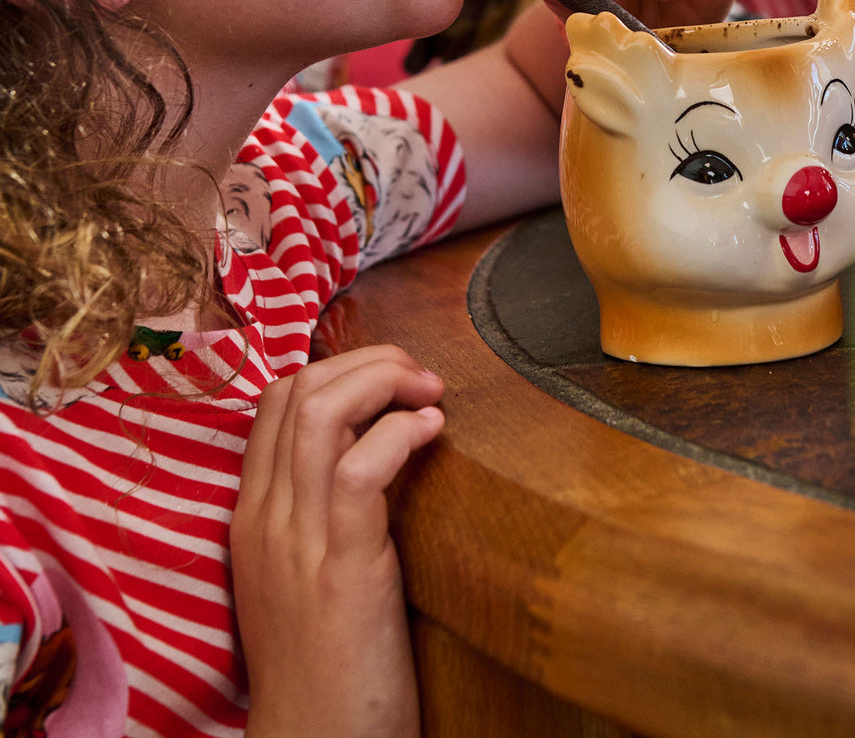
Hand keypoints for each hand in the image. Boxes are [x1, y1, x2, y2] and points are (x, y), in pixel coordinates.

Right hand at [232, 345, 443, 737]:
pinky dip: (399, 432)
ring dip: (385, 381)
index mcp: (252, 518)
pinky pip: (360, 468)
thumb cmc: (326, 664)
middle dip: (368, 361)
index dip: (337, 368)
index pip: (274, 402)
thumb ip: (322, 512)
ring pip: (322, 412)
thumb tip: (377, 446)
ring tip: (429, 394)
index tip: (390, 382)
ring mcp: (299, 542)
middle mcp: (266, 520)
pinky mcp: (344, 570)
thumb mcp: (306, 573)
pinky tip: (431, 432)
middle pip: (299, 389)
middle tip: (420, 378)